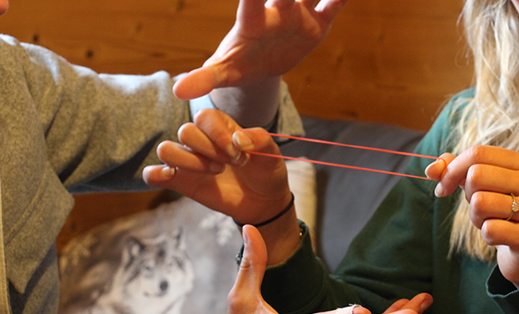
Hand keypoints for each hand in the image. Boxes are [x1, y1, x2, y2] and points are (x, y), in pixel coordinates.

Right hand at [143, 109, 289, 226]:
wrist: (264, 200)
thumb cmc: (265, 171)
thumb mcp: (272, 154)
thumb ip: (260, 140)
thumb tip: (238, 139)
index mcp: (219, 126)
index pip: (204, 116)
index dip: (218, 134)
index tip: (239, 153)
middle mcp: (200, 140)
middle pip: (186, 132)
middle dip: (209, 150)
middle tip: (232, 163)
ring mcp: (188, 160)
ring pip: (166, 149)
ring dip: (190, 162)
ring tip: (215, 172)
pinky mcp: (180, 181)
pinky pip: (152, 174)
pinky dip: (156, 174)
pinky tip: (172, 176)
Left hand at [173, 0, 349, 99]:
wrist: (258, 64)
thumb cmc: (237, 64)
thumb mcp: (222, 73)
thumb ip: (204, 78)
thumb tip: (178, 91)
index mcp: (253, 22)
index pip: (253, 1)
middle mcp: (276, 12)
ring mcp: (297, 16)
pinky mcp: (316, 25)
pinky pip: (332, 6)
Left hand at [426, 146, 518, 287]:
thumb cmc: (499, 210)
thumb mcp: (479, 186)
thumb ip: (454, 171)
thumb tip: (431, 169)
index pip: (478, 153)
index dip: (452, 170)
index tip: (442, 188)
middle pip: (477, 175)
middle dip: (467, 195)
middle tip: (478, 208)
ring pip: (480, 202)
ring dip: (476, 216)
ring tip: (491, 221)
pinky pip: (490, 230)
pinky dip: (486, 235)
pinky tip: (499, 236)